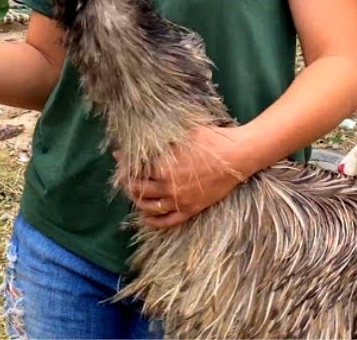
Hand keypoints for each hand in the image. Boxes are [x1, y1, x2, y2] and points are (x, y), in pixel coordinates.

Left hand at [121, 125, 248, 229]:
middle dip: (127, 181)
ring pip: (149, 206)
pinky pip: (168, 221)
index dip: (124, 162)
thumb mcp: (182, 134)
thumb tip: (144, 136)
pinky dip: (154, 221)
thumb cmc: (211, 140)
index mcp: (163, 166)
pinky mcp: (191, 209)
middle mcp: (168, 186)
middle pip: (138, 188)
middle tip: (124, 174)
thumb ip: (162, 139)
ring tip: (133, 193)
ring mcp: (180, 200)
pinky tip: (146, 217)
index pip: (134, 168)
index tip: (118, 156)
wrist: (238, 155)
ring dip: (137, 201)